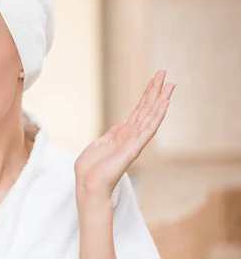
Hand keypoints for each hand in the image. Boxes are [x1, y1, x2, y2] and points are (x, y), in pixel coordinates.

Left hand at [74, 70, 175, 200]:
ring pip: (150, 116)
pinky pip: (148, 130)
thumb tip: (123, 122)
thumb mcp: (100, 144)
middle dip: (155, 91)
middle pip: (146, 109)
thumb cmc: (91, 169)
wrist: (88, 185)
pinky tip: (164, 104)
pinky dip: (157, 116)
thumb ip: (113, 133)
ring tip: (170, 84)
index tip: (154, 80)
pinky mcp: (134, 148)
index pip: (138, 111)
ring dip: (160, 100)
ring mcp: (134, 142)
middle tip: (164, 73)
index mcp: (122, 134)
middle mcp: (131, 136)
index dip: (146, 95)